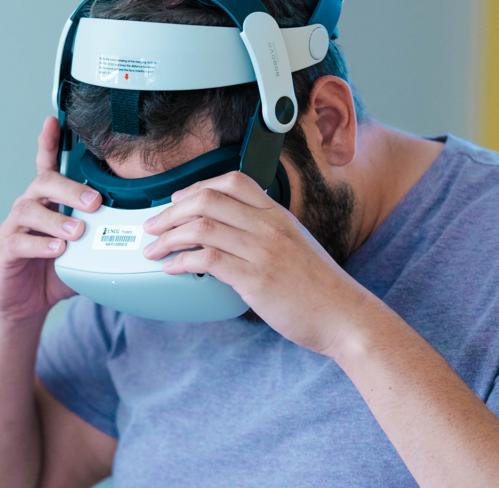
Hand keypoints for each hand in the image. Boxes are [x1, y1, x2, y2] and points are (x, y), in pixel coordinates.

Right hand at [0, 116, 101, 322]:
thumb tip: (136, 234)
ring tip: (77, 231)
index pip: (46, 166)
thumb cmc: (53, 272)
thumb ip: (102, 239)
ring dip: (57, 218)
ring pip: (29, 210)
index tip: (53, 121)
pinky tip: (57, 249)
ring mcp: (14, 228)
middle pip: (43, 183)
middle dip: (70, 188)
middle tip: (95, 202)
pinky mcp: (6, 250)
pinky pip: (19, 241)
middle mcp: (28, 208)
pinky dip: (41, 244)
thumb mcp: (83, 252)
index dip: (48, 143)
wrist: (23, 303)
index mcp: (47, 202)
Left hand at [142, 171, 371, 353]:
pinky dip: (182, 261)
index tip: (177, 200)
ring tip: (154, 249)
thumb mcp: (296, 245)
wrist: (345, 316)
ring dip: (168, 237)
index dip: (197, 186)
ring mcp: (262, 250)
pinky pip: (207, 259)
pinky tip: (172, 269)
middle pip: (207, 200)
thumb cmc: (319, 288)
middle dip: (170, 211)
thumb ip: (267, 233)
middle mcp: (269, 226)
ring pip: (201, 227)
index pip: (233, 181)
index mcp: (278, 215)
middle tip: (153, 225)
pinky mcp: (255, 278)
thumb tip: (230, 233)